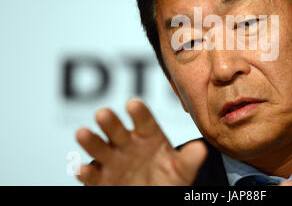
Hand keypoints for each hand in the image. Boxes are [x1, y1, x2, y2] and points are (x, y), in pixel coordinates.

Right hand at [75, 99, 206, 184]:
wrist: (154, 196)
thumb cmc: (168, 179)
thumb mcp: (181, 171)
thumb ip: (188, 160)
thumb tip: (200, 149)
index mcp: (148, 136)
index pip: (144, 121)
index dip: (139, 113)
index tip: (133, 104)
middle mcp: (128, 144)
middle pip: (118, 130)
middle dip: (110, 122)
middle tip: (102, 113)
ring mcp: (113, 160)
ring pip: (100, 148)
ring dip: (91, 141)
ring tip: (82, 133)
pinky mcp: (101, 179)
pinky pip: (93, 175)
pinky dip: (87, 172)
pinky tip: (83, 169)